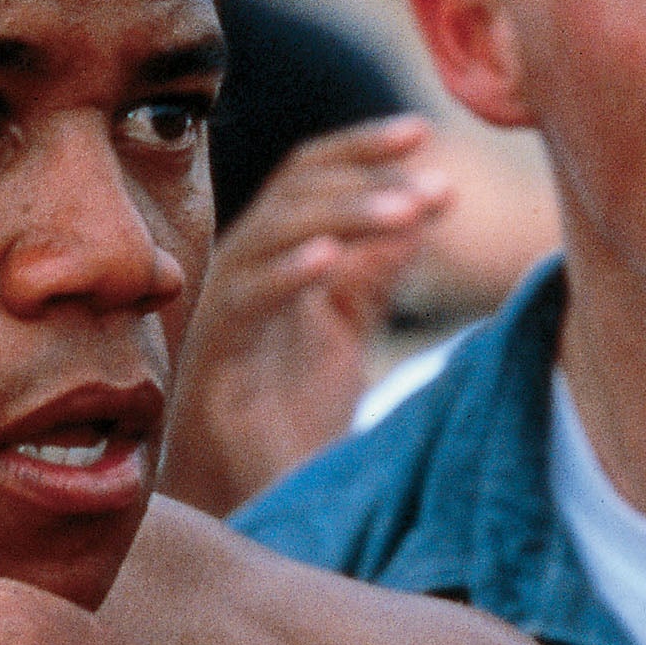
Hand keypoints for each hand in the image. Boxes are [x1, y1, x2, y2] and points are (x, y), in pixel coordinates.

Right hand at [160, 114, 450, 516]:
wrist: (250, 512)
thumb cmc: (288, 427)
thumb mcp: (345, 334)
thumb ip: (373, 273)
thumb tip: (423, 200)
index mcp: (274, 264)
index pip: (307, 178)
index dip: (360, 149)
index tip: (423, 133)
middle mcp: (242, 278)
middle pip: (289, 195)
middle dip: (362, 177)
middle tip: (431, 183)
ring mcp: (224, 319)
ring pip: (268, 235)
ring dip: (340, 216)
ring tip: (405, 212)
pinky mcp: (214, 367)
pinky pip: (241, 304)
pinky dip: (285, 274)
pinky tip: (332, 260)